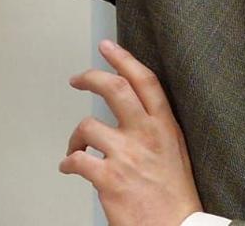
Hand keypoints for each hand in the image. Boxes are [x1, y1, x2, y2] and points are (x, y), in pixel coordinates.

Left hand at [61, 39, 201, 225]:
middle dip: (90, 77)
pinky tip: (70, 167)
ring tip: (75, 148)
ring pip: (88, 125)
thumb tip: (133, 112)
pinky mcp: (109, 178)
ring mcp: (127, 155)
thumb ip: (155, 127)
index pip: (145, 81)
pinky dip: (69, 162)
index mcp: (165, 127)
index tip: (108, 46)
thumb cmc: (175, 197)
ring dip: (75, 137)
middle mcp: (146, 135)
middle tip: (78, 79)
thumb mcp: (175, 151)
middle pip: (114, 88)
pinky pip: (78, 160)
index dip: (123, 58)